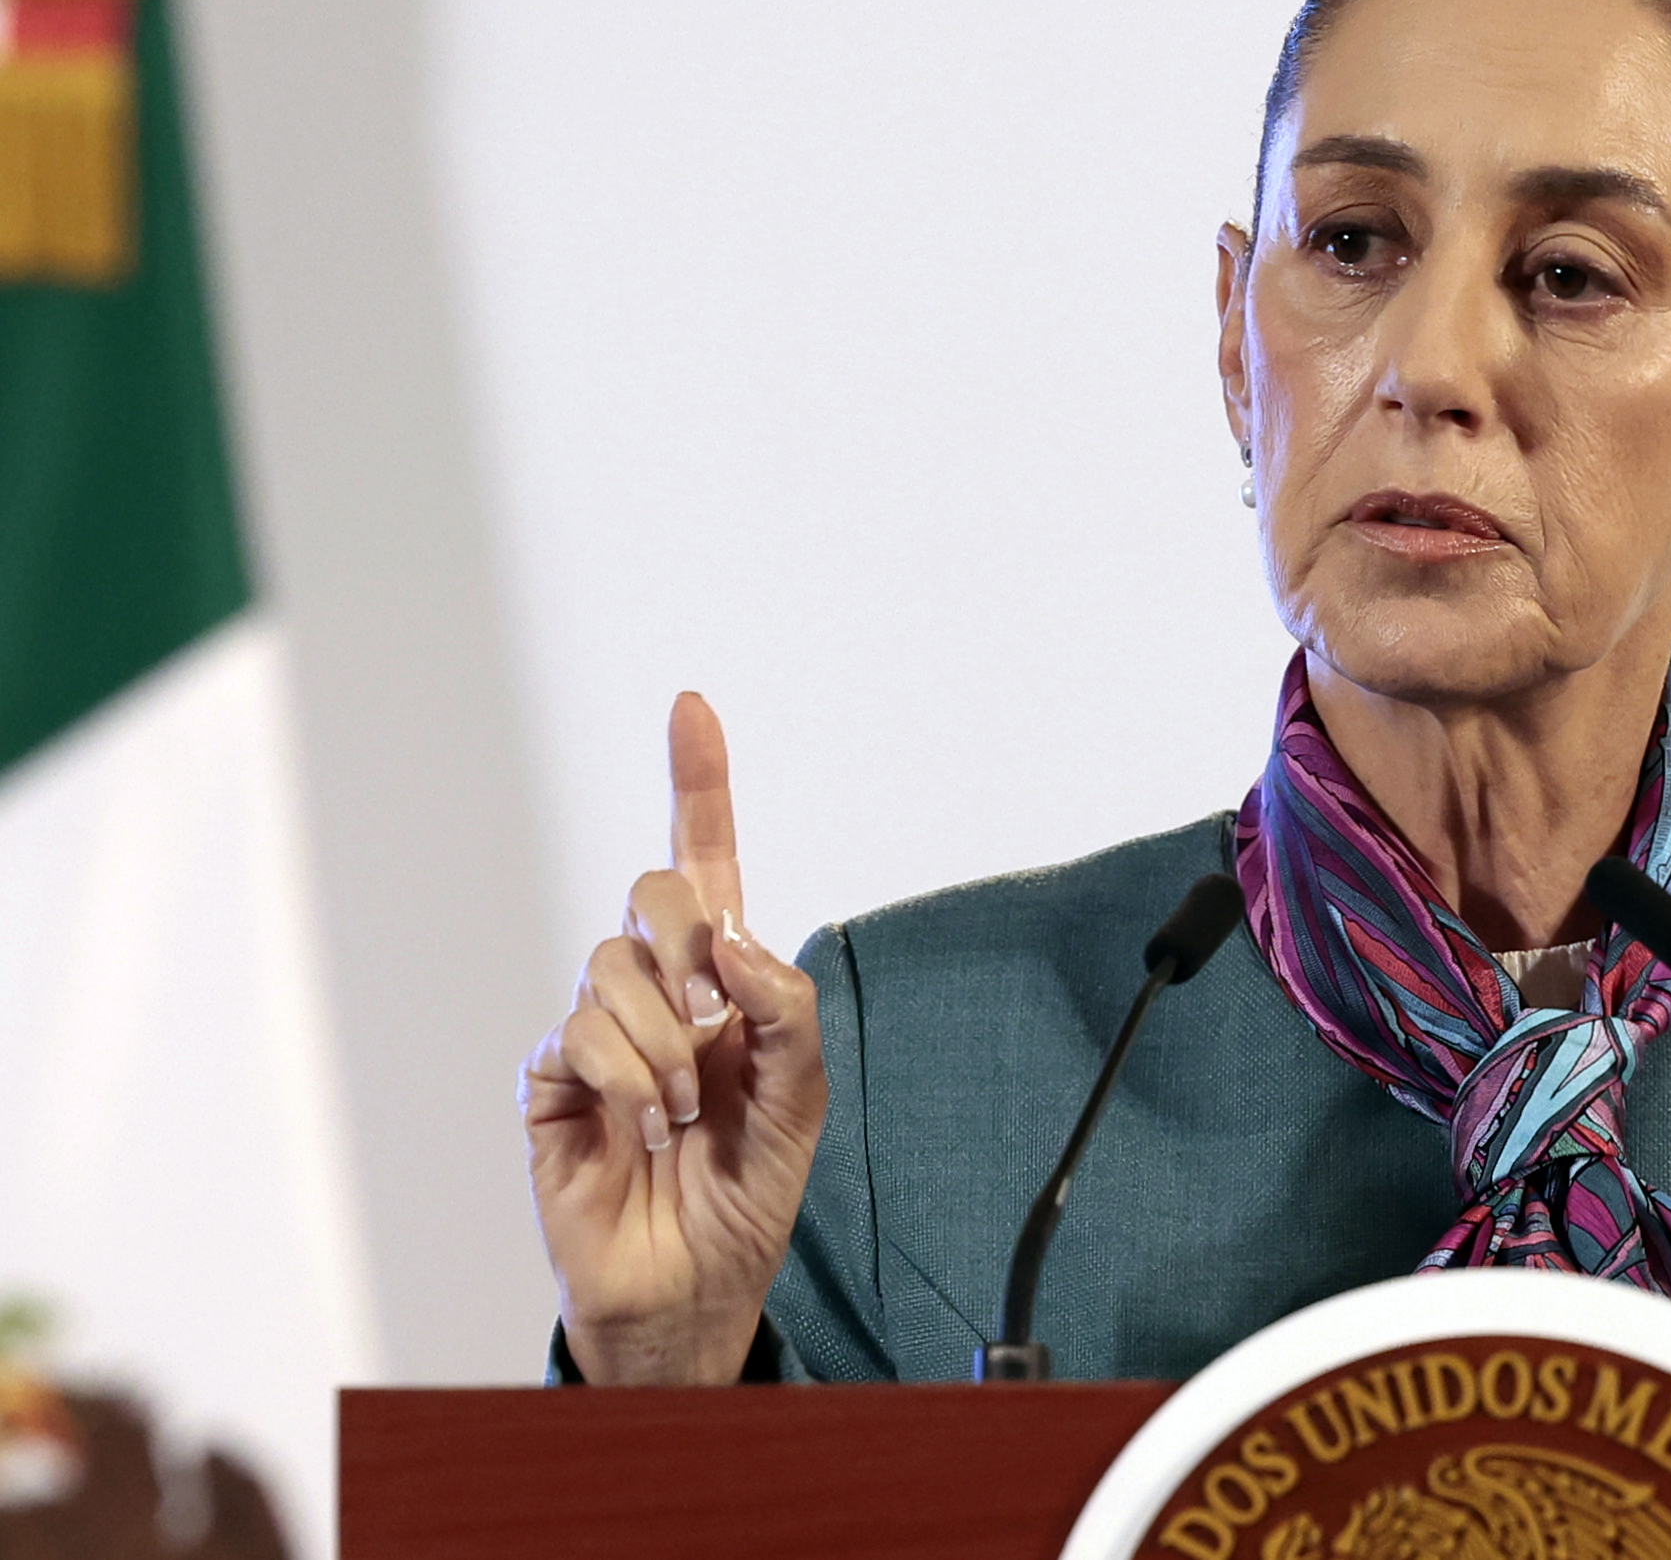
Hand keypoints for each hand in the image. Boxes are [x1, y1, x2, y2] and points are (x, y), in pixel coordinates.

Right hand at [520, 693, 825, 1382]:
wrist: (693, 1283)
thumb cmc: (746, 1189)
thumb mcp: (802, 1100)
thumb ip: (787, 1011)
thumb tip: (734, 943)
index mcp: (723, 978)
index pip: (707, 862)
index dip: (697, 781)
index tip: (692, 706)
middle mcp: (656, 987)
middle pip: (654, 892)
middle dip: (691, 937)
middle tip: (714, 1017)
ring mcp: (596, 1028)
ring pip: (613, 965)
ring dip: (666, 1043)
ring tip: (685, 1110)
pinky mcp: (549, 1078)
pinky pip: (577, 1034)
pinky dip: (627, 1082)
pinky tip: (645, 1130)